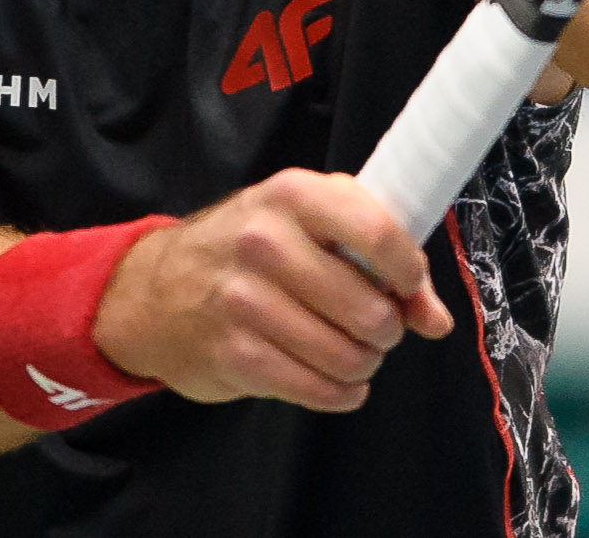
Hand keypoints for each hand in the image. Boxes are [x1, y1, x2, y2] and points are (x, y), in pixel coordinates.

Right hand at [91, 170, 451, 413]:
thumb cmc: (247, 250)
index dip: (407, 269)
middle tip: (373, 325)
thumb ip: (377, 259)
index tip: (407, 285)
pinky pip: (318, 390)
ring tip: (352, 351)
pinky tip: (335, 379)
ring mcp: (244, 301)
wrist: (154, 292)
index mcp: (291, 196)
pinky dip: (341, 393)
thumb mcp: (307, 227)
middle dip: (386, 328)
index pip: (376, 231)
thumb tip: (435, 318)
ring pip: (347, 356)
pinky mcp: (234, 354)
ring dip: (363, 364)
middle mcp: (264, 242)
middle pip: (368, 308)